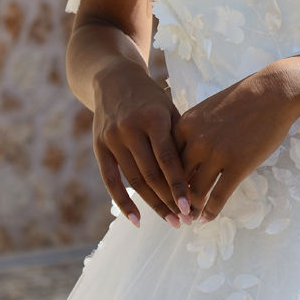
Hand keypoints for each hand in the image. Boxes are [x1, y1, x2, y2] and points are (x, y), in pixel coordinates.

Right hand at [92, 61, 190, 226]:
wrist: (114, 78)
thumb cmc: (151, 98)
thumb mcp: (169, 109)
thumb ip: (180, 138)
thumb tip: (199, 175)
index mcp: (153, 117)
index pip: (167, 159)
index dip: (178, 185)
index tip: (190, 207)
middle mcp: (131, 128)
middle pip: (151, 174)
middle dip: (168, 200)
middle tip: (185, 220)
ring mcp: (113, 138)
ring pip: (134, 180)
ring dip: (152, 205)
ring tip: (170, 221)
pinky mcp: (99, 146)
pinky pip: (110, 180)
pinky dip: (123, 202)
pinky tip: (137, 220)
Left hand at [174, 63, 299, 223]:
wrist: (272, 92)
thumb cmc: (242, 100)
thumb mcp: (208, 112)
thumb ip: (193, 134)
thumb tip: (187, 163)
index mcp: (184, 125)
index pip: (165, 160)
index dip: (165, 180)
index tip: (165, 193)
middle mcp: (195, 141)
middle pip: (177, 179)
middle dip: (175, 199)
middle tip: (175, 212)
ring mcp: (216, 154)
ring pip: (195, 192)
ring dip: (191, 209)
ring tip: (191, 219)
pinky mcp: (238, 165)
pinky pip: (218, 197)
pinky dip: (210, 212)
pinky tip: (207, 219)